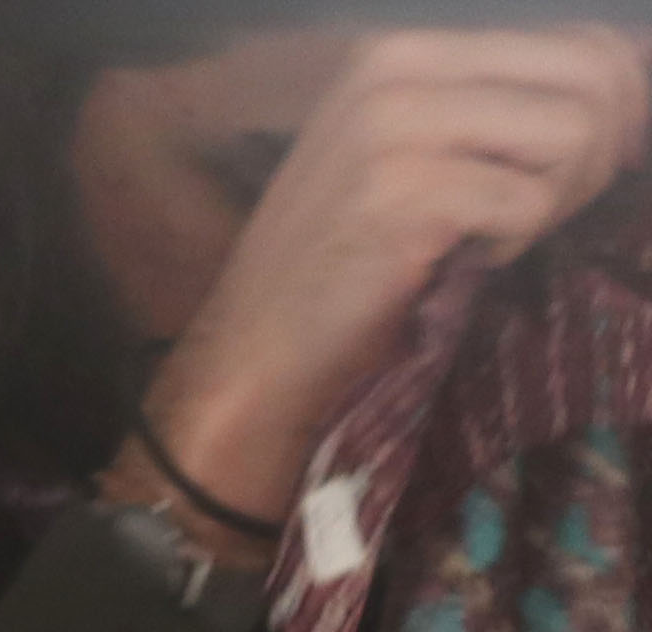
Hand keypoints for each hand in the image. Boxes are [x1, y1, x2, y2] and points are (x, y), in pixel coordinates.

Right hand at [145, 29, 651, 525]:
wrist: (254, 352)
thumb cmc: (339, 260)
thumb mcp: (410, 149)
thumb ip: (497, 105)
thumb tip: (627, 79)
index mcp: (401, 48)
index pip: (577, 40)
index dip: (615, 105)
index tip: (587, 166)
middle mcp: (397, 69)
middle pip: (591, 77)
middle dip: (600, 150)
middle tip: (549, 207)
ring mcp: (397, 129)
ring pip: (574, 135)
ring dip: (558, 198)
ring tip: (500, 233)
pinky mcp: (407, 196)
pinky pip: (531, 204)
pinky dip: (514, 244)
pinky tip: (463, 262)